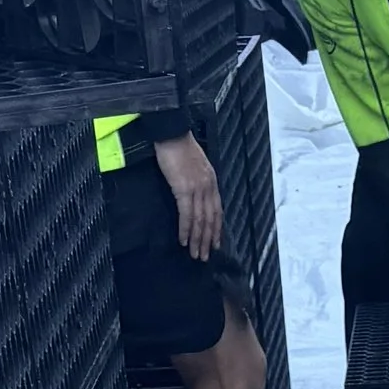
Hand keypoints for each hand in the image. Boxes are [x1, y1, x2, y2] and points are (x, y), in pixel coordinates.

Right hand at [153, 132, 222, 258]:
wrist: (171, 132)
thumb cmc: (179, 146)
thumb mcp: (196, 164)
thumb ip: (199, 180)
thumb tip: (196, 196)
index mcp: (211, 181)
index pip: (217, 210)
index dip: (217, 229)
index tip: (216, 243)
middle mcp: (207, 187)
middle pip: (210, 219)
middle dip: (208, 240)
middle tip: (205, 256)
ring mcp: (197, 188)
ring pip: (200, 221)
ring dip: (197, 240)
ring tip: (196, 254)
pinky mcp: (183, 189)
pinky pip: (186, 215)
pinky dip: (186, 229)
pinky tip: (184, 240)